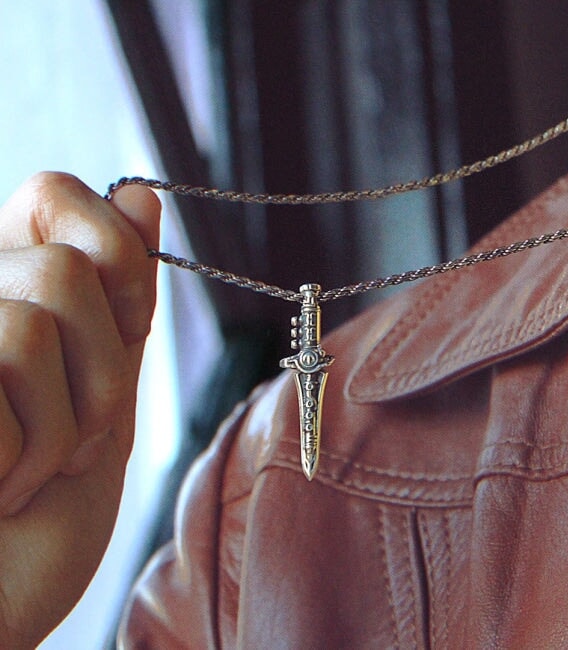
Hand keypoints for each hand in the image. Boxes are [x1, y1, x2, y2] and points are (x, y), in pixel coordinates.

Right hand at [0, 172, 159, 648]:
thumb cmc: (42, 516)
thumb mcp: (100, 397)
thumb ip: (119, 303)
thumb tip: (141, 197)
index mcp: (6, 297)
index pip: (57, 194)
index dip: (116, 250)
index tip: (126, 318)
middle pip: (69, 269)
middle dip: (103, 371)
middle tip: (76, 437)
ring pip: (39, 320)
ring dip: (66, 423)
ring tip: (33, 471)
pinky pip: (0, 370)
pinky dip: (22, 454)